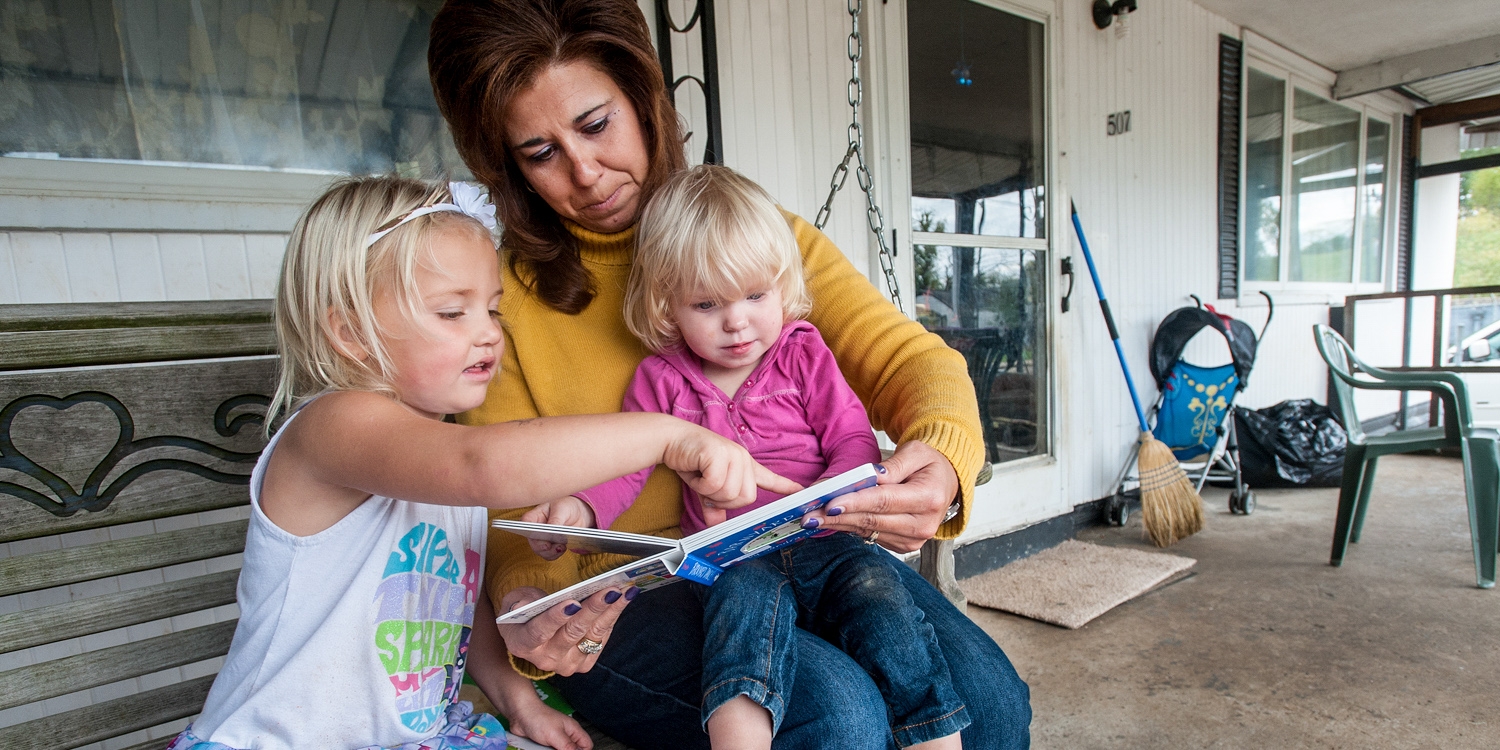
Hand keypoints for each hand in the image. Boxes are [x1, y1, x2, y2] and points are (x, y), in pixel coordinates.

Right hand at [497, 585, 633, 675]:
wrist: (532, 634)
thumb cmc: (524, 613)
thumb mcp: (515, 601)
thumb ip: (521, 601)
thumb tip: (524, 604)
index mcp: (522, 644)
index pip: (539, 632)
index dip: (556, 618)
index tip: (573, 602)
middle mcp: (545, 659)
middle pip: (571, 633)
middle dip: (593, 609)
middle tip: (610, 590)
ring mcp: (566, 664)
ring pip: (591, 635)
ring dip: (610, 611)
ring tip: (624, 592)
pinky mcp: (584, 664)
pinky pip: (601, 638)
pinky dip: (613, 617)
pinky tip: (623, 600)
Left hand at [503, 697, 592, 749]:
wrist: (519, 714)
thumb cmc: (538, 717)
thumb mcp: (556, 735)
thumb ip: (568, 747)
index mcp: (573, 730)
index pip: (587, 745)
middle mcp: (565, 736)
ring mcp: (554, 740)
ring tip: (546, 749)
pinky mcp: (544, 743)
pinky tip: (540, 749)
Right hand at [520, 497, 596, 559]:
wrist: (579, 514)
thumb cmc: (567, 506)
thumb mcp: (562, 509)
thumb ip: (556, 519)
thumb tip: (552, 531)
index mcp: (535, 516)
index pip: (525, 522)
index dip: (527, 528)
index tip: (536, 533)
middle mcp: (536, 529)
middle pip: (532, 540)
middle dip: (540, 545)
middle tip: (549, 545)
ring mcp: (542, 539)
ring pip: (540, 550)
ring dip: (550, 551)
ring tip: (561, 546)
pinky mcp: (550, 547)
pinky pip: (549, 555)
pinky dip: (556, 554)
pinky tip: (563, 548)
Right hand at [662, 425, 800, 510]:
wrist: (671, 439)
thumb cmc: (690, 460)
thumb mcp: (705, 487)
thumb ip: (714, 506)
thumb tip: (715, 526)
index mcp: (744, 465)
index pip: (769, 478)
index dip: (785, 487)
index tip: (800, 492)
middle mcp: (743, 459)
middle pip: (746, 498)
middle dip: (722, 501)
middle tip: (707, 488)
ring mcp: (734, 455)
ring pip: (729, 494)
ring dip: (708, 492)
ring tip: (700, 476)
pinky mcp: (720, 454)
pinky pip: (714, 485)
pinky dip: (700, 485)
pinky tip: (695, 471)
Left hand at [800, 441, 957, 552]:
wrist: (945, 483)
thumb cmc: (929, 464)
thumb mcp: (916, 452)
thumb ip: (893, 465)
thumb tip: (870, 477)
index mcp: (929, 498)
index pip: (884, 501)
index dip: (855, 502)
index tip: (830, 502)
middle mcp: (923, 524)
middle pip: (872, 520)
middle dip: (838, 517)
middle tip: (809, 515)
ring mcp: (914, 539)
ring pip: (868, 531)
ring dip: (839, 525)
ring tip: (812, 519)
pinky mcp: (904, 545)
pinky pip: (871, 536)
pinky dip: (850, 527)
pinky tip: (831, 521)